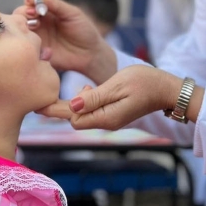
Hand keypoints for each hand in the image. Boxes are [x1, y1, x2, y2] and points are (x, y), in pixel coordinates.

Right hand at [14, 0, 116, 83]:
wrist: (91, 54)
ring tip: (34, 25)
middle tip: (32, 14)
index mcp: (47, 11)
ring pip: (20, 29)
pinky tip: (34, 41)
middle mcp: (39, 23)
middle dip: (24, 11)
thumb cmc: (84, 31)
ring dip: (23, 25)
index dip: (30, 0)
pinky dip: (26, 41)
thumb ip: (56, 5)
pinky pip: (25, 46)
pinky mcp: (36, 51)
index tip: (31, 0)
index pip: (32, 2)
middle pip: (22, 14)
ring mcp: (36, 37)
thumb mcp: (72, 14)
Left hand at [43, 65, 182, 130]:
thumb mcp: (118, 85)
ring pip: (83, 114)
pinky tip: (90, 89)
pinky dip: (86, 101)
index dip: (56, 110)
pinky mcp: (113, 114)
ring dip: (77, 102)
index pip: (73, 118)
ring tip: (84, 85)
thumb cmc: (145, 82)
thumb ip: (94, 96)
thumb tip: (72, 104)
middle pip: (75, 118)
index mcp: (105, 117)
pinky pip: (92, 111)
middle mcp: (106, 122)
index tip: (38, 103)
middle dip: (65, 106)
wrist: (166, 89)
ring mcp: (110, 119)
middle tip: (63, 87)